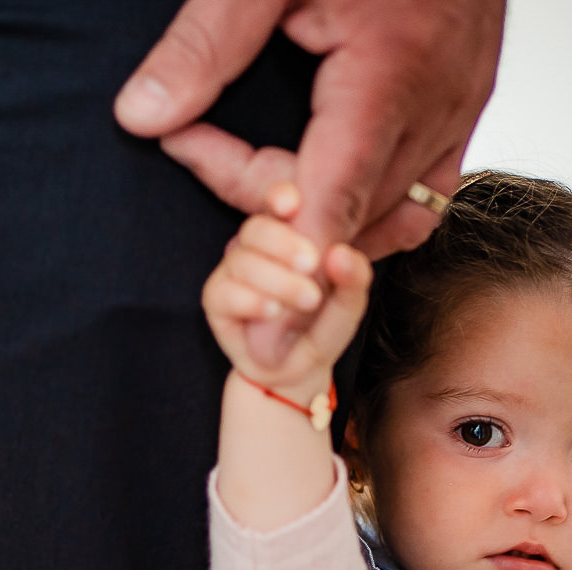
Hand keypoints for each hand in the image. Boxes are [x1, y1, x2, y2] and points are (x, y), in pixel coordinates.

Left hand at [118, 0, 503, 365]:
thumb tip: (144, 115)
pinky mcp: (464, 110)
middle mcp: (436, 108)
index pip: (336, 199)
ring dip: (325, 221)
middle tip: (198, 150)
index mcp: (388, 75)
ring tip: (258, 180)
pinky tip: (326, 194)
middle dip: (275, 219)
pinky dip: (370, 212)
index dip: (297, 271)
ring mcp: (459, 113)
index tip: (263, 335)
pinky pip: (423, 196)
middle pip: (352, 215)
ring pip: (394, 218)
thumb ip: (206, 44)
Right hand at [201, 184, 371, 392]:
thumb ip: (354, 279)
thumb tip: (342, 253)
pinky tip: (273, 312)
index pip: (277, 203)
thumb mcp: (348, 305)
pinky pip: (224, 292)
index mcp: (287, 236)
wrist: (298, 370)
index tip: (293, 205)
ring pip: (242, 261)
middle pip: (256, 228)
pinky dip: (250, 300)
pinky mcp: (216, 300)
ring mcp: (233, 272)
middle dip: (284, 243)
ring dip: (277, 280)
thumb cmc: (321, 327)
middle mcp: (256, 248)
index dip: (280, 197)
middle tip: (313, 264)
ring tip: (307, 300)